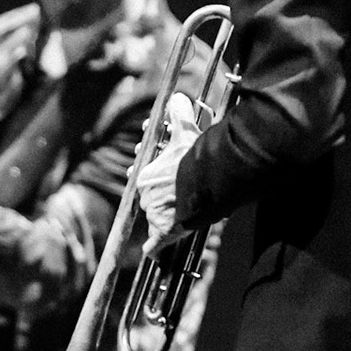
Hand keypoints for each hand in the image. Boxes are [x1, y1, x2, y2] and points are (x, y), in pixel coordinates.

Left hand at [135, 93, 200, 253]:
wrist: (205, 180)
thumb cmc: (194, 158)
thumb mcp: (185, 132)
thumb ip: (179, 114)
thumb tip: (177, 96)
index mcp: (145, 176)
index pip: (145, 181)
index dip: (155, 180)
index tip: (164, 179)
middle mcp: (146, 197)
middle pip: (152, 200)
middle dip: (162, 198)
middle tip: (177, 195)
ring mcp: (155, 215)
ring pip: (157, 219)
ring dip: (165, 219)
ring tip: (180, 215)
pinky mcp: (166, 231)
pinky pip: (156, 243)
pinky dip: (154, 249)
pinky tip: (151, 254)